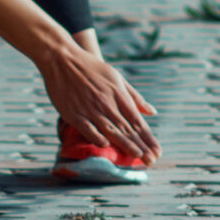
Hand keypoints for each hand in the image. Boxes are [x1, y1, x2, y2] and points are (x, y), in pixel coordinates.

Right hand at [35, 39, 159, 161]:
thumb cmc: (91, 68)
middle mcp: (107, 103)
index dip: (148, 138)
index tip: (157, 151)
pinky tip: (105, 145)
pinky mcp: (73, 112)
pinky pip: (87, 127)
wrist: (62, 58)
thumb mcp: (117, 77)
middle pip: (127, 128)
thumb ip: (134, 96)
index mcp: (119, 94)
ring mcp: (90, 108)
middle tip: (152, 161)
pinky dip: (96, 136)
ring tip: (137, 156)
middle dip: (141, 146)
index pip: (137, 121)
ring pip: (110, 130)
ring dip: (125, 144)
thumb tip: (152, 112)